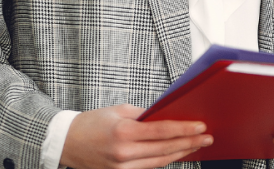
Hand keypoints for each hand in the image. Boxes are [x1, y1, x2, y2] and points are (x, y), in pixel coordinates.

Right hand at [60, 104, 213, 168]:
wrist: (66, 143)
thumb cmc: (92, 123)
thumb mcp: (118, 111)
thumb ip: (143, 115)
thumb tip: (167, 117)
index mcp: (123, 132)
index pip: (161, 131)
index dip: (183, 129)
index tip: (200, 126)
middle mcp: (123, 153)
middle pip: (165, 149)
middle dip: (189, 142)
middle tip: (207, 137)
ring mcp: (122, 168)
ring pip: (160, 162)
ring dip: (181, 153)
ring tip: (197, 145)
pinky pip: (149, 168)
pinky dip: (165, 160)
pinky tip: (177, 153)